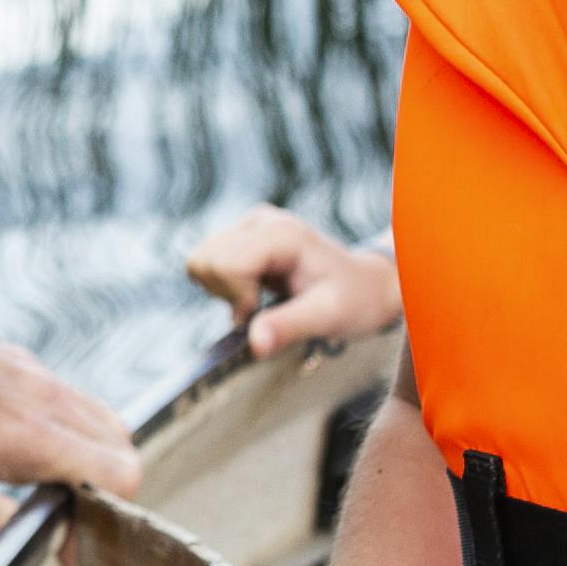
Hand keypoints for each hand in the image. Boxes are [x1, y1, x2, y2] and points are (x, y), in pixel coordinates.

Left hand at [0, 308, 141, 543]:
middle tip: (63, 518)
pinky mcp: (13, 358)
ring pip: (94, 415)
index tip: (66, 547)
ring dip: (86, 455)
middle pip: (120, 443)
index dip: (104, 521)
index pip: (119, 474)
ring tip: (43, 485)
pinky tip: (16, 446)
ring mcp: (31, 372)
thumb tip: (30, 549)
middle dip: (105, 489)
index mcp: (34, 438)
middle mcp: (45, 398)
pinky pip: (62, 395)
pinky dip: (63, 427)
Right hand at [178, 205, 403, 360]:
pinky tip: (257, 291)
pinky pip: (208, 263)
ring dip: (223, 291)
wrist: (366, 286)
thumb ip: (289, 327)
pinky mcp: (243, 236)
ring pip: (200, 261)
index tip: (263, 310)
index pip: (223, 263)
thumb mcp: (328, 317)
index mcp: (281, 234)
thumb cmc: (354, 300)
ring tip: (260, 299)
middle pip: (204, 260)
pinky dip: (225, 287)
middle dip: (226, 294)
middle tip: (262, 306)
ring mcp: (250, 226)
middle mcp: (261, 221)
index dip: (236, 296)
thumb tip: (254, 344)